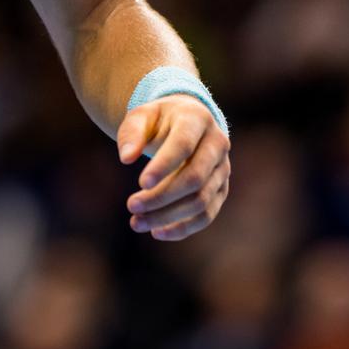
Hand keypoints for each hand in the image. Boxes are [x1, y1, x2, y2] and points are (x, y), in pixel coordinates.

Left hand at [117, 95, 230, 240]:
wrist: (187, 121)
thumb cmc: (160, 119)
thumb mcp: (141, 116)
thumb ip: (132, 133)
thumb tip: (126, 158)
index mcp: (197, 119)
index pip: (184, 145)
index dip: (164, 166)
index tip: (140, 184)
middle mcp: (217, 144)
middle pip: (195, 178)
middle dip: (162, 197)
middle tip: (131, 206)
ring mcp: (223, 169)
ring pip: (201, 201)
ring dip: (168, 216)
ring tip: (136, 222)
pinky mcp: (221, 190)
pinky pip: (207, 215)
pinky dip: (183, 228)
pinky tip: (157, 232)